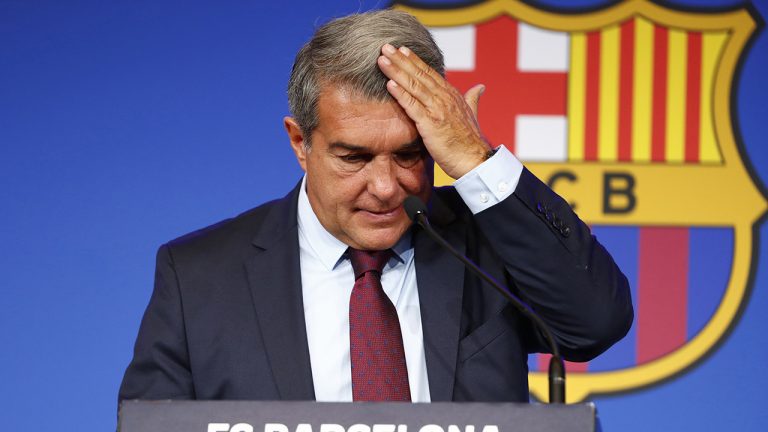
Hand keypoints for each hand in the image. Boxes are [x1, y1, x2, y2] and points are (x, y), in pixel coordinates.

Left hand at [377, 43, 489, 178]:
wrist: (474, 160)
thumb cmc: (470, 141)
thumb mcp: (472, 115)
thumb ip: (472, 99)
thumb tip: (480, 87)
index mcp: (452, 95)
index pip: (430, 73)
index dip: (415, 60)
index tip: (402, 49)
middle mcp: (444, 98)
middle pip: (419, 75)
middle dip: (401, 60)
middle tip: (386, 47)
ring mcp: (437, 109)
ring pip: (414, 86)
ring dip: (396, 71)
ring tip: (382, 60)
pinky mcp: (430, 123)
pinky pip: (412, 105)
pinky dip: (401, 93)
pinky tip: (389, 84)